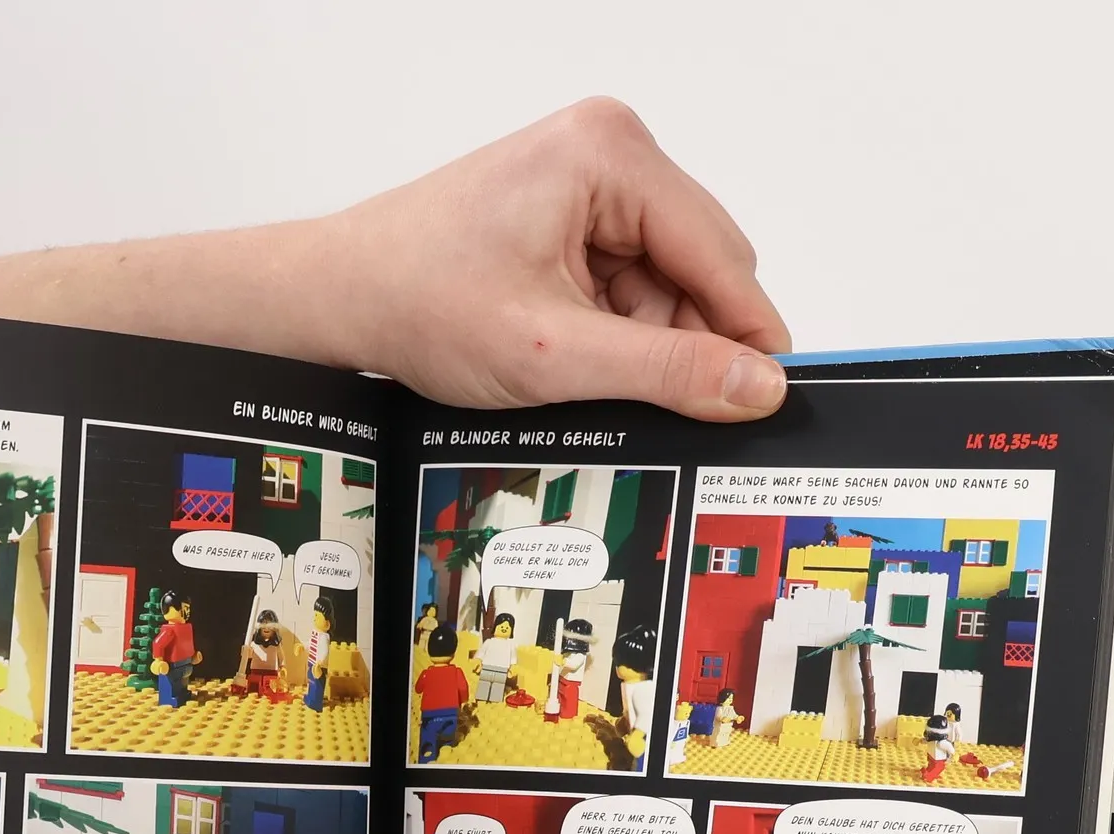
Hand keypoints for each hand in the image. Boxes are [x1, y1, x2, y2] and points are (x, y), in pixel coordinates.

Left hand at [331, 100, 787, 419]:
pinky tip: (572, 355)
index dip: (747, 334)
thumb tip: (756, 385)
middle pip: (701, 266)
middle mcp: (610, 151)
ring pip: (668, 285)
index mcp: (612, 155)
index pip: (720, 254)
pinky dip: (616, 333)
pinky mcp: (573, 217)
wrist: (344, 296)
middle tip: (648, 402)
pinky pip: (630, 285)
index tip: (769, 399)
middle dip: (683, 339)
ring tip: (576, 371)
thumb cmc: (420, 301)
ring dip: (643, 342)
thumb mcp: (554, 353)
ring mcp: (592, 183)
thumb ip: (665, 370)